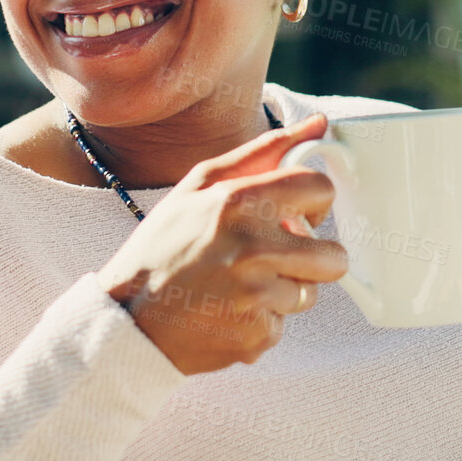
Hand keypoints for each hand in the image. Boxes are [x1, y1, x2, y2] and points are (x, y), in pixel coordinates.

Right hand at [96, 112, 346, 374]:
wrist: (126, 321)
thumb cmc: (163, 247)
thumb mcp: (199, 187)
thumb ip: (263, 152)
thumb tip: (320, 125)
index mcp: (238, 202)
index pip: (320, 189)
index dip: (314, 203)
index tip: (296, 213)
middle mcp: (253, 248)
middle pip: (334, 256)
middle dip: (312, 258)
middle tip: (274, 256)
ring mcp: (257, 297)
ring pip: (308, 293)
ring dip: (283, 291)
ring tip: (238, 286)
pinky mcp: (256, 336)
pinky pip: (283, 325)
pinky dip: (260, 321)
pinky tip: (226, 313)